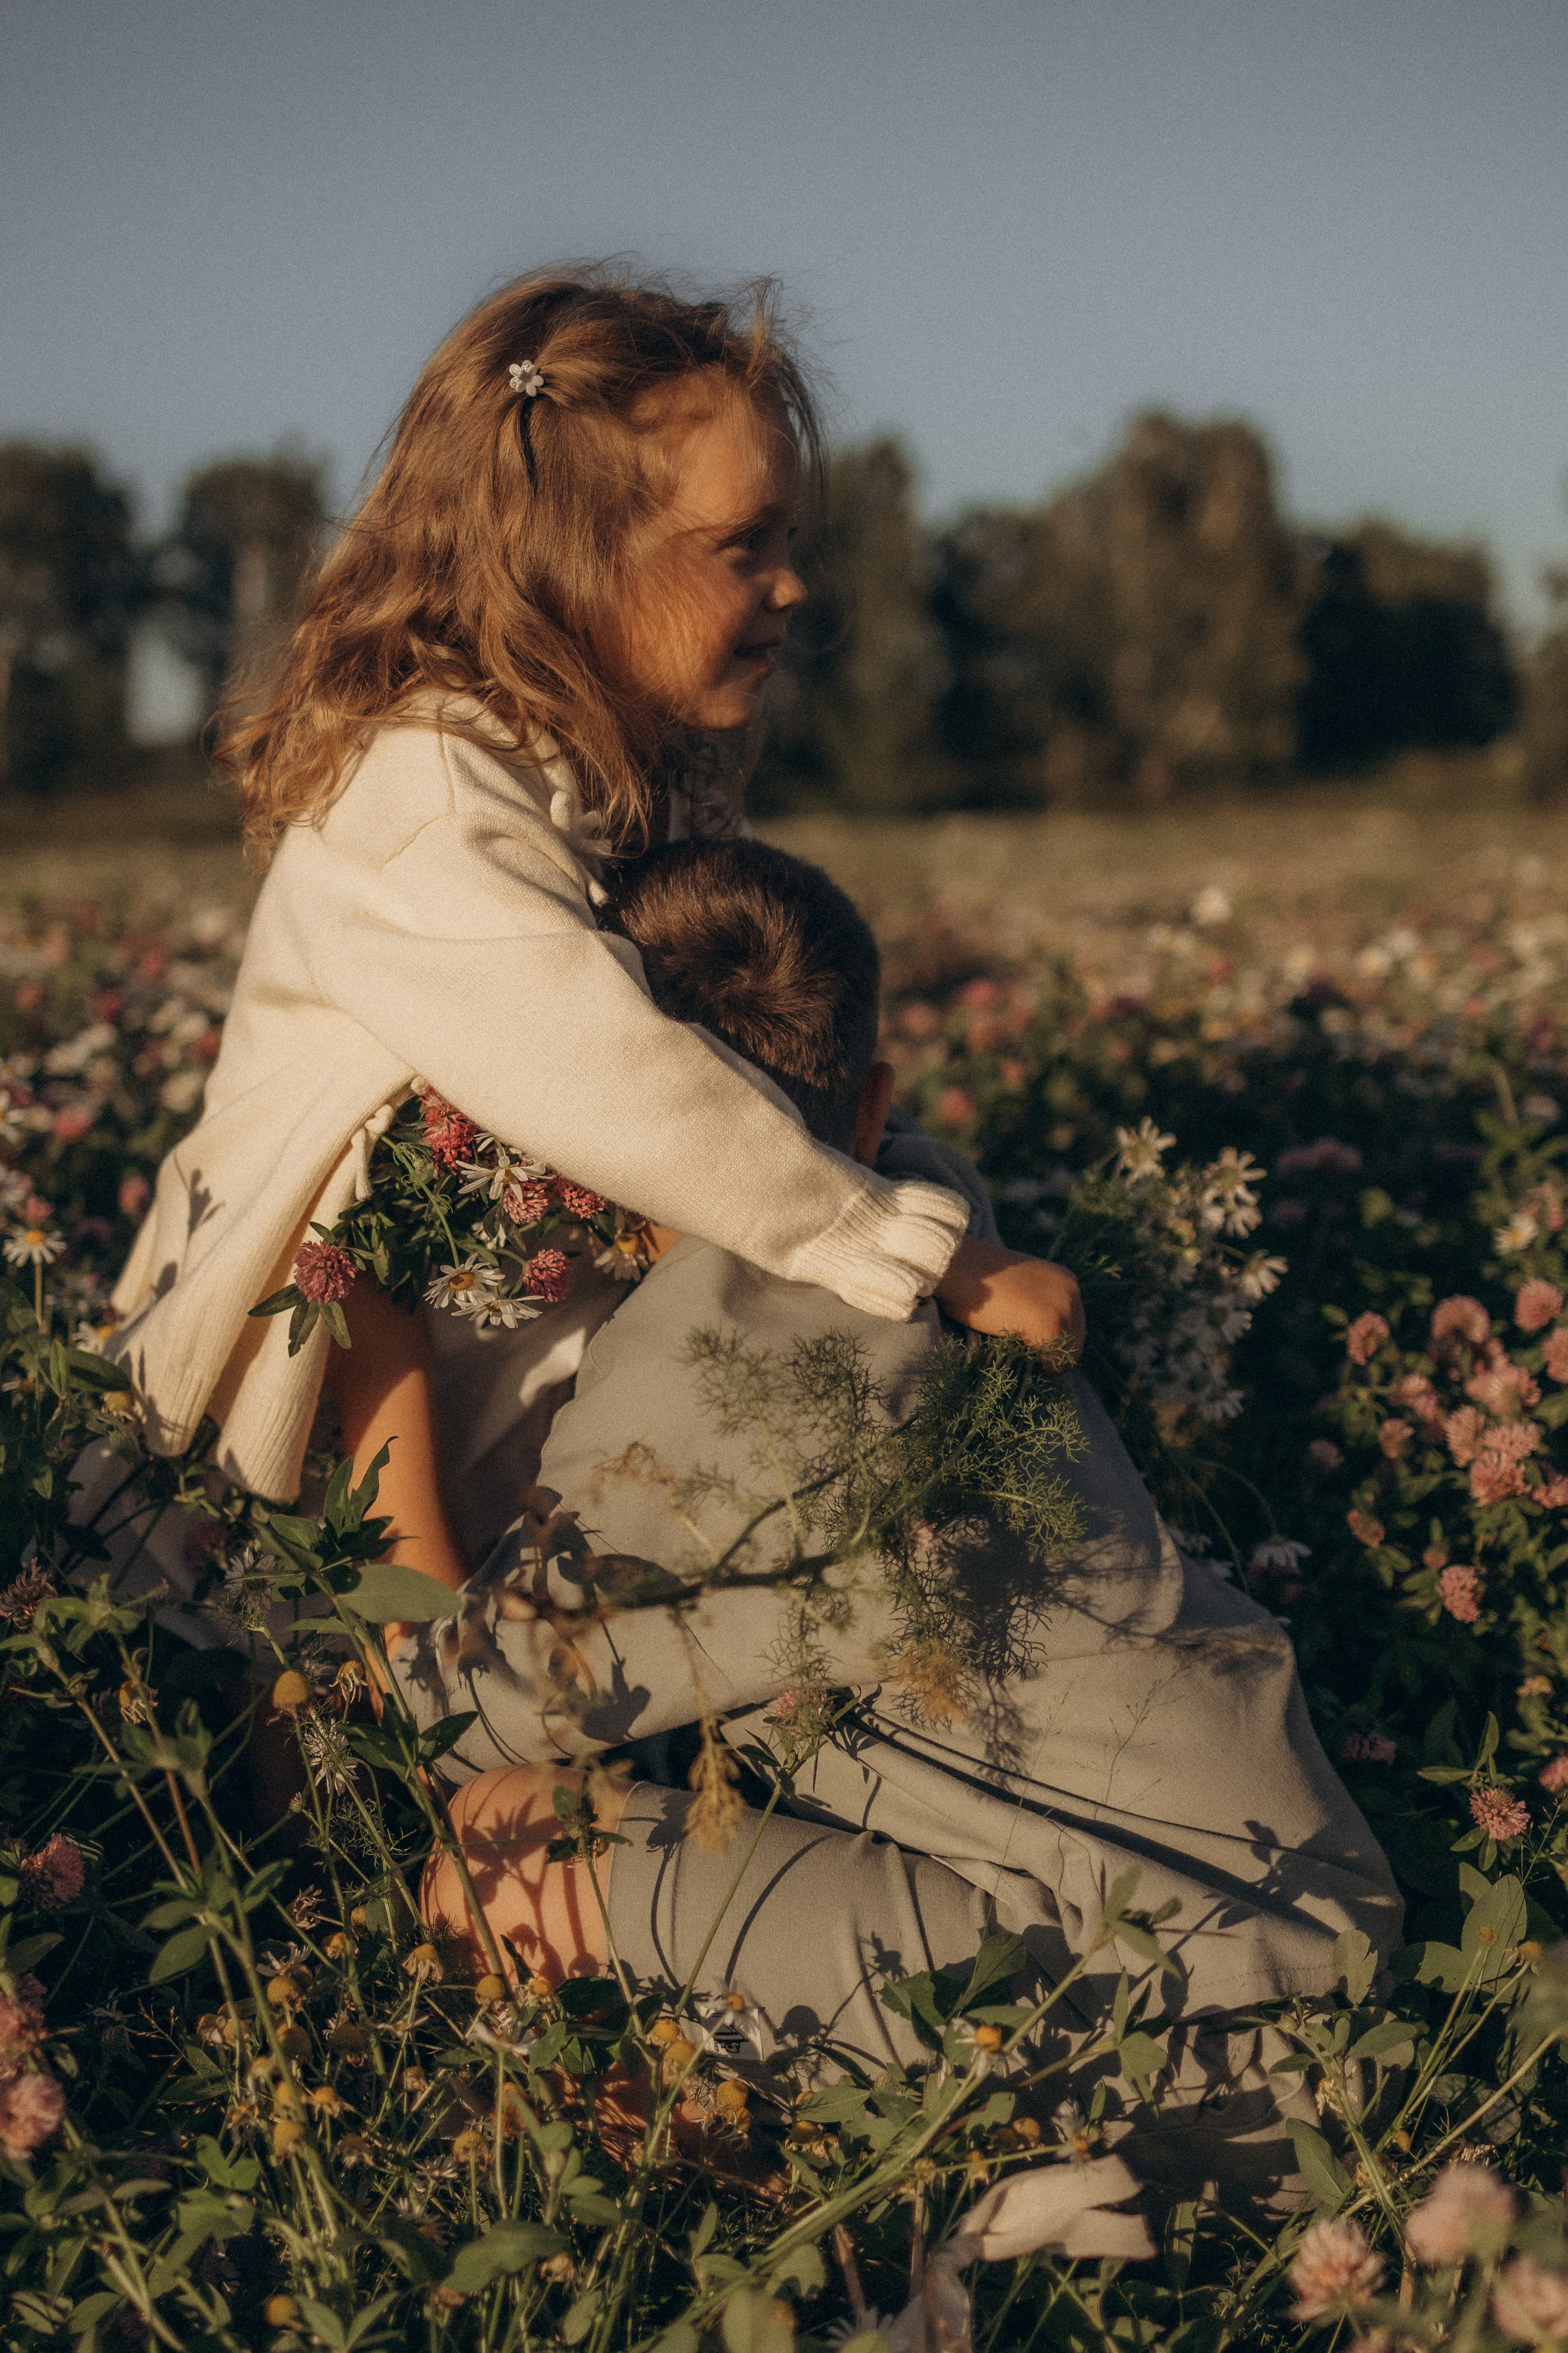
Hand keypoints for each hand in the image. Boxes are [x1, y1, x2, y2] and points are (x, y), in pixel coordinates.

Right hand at [934, 1242, 1084, 1362]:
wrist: (956, 1266)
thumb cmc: (976, 1280)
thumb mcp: (1018, 1289)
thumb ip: (1036, 1307)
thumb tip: (1043, 1346)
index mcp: (1065, 1281)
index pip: (1075, 1328)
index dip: (1053, 1346)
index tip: (1030, 1349)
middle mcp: (1071, 1291)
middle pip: (1075, 1345)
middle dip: (1050, 1357)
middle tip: (1023, 1357)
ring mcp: (1063, 1307)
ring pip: (1066, 1357)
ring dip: (1043, 1363)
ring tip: (1016, 1355)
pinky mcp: (1050, 1323)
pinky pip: (1052, 1363)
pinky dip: (1035, 1367)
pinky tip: (1014, 1353)